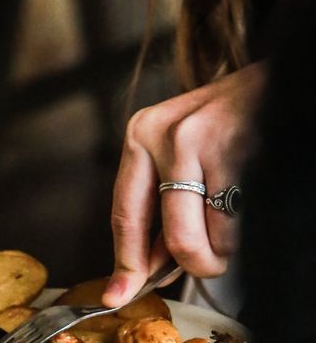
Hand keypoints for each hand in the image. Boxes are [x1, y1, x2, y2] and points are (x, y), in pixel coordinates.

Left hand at [101, 63, 264, 306]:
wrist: (265, 84)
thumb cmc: (217, 124)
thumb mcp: (173, 151)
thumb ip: (157, 205)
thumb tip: (146, 266)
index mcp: (140, 138)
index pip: (125, 214)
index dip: (125, 263)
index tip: (116, 295)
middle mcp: (164, 138)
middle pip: (173, 239)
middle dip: (193, 266)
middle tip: (205, 264)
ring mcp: (202, 144)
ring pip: (206, 239)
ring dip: (220, 251)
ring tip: (228, 225)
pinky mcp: (238, 153)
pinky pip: (236, 226)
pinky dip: (238, 235)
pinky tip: (241, 206)